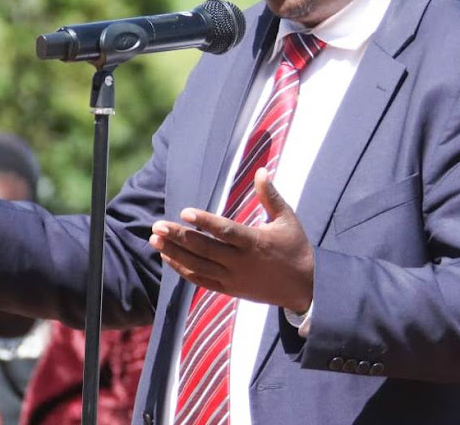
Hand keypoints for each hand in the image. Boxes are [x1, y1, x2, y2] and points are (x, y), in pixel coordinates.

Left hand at [150, 167, 313, 312]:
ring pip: (198, 265)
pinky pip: (201, 280)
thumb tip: (262, 171)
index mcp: (255, 242)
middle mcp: (241, 262)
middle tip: (157, 226)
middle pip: (205, 249)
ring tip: (154, 240)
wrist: (305, 288)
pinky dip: (182, 270)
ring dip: (174, 253)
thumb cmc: (296, 248)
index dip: (204, 222)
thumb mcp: (287, 219)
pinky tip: (167, 258)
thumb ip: (270, 196)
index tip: (184, 212)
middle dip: (179, 237)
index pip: (225, 231)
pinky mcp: (229, 289)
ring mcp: (233, 278)